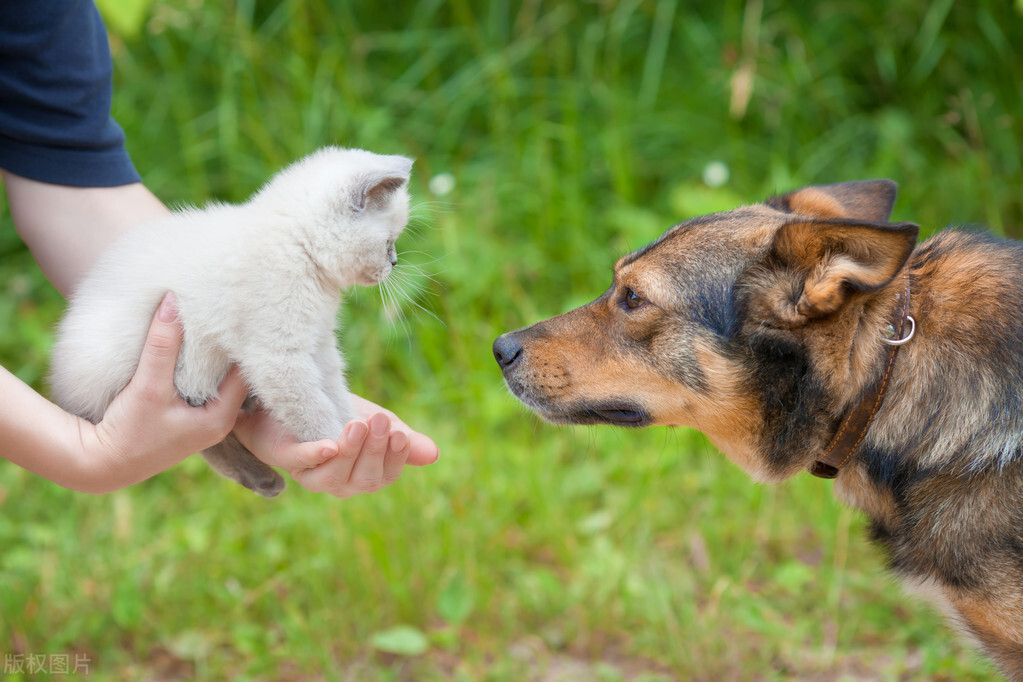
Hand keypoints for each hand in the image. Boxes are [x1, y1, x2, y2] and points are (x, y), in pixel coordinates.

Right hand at [84, 293, 249, 485]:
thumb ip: (162, 344)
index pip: (244, 371)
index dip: (240, 343)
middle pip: (234, 374)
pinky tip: (196, 346)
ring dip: (214, 357)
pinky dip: (201, 368)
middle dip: (229, 347)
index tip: (239, 314)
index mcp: (221, 418)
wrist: (100, 464)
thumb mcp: (148, 385)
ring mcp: (204, 421)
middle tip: (230, 312)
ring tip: (216, 323)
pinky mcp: (187, 418)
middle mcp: (219, 421)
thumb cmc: (127, 431)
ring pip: (218, 380)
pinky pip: (203, 386)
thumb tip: (173, 301)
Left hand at [234, 397, 437, 498]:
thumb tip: (435, 454)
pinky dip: (315, 456)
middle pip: (364, 480)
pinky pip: (300, 462)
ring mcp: (311, 474)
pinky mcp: (285, 457)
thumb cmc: (338, 417)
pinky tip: (328, 447)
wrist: (290, 404)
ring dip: (349, 452)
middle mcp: (340, 483)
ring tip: (357, 425)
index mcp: (365, 475)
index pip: (386, 475)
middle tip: (379, 421)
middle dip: (374, 451)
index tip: (399, 434)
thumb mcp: (377, 424)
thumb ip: (402, 439)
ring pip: (334, 478)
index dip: (395, 458)